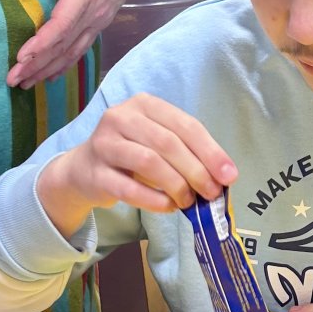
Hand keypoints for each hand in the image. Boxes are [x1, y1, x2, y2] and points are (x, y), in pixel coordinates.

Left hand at [7, 0, 149, 87]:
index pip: (62, 25)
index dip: (42, 44)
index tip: (22, 57)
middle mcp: (95, 12)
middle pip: (64, 45)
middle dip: (39, 65)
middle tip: (14, 80)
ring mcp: (100, 19)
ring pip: (73, 51)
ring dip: (49, 69)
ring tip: (26, 83)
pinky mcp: (101, 21)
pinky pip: (81, 48)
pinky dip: (65, 64)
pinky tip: (51, 75)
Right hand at [38, 93, 236, 238]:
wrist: (83, 170)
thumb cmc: (131, 153)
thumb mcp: (158, 142)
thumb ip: (188, 151)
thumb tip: (224, 175)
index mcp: (145, 104)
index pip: (185, 125)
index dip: (211, 151)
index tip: (229, 175)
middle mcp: (121, 117)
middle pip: (168, 143)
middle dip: (196, 171)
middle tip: (212, 192)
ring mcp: (104, 144)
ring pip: (149, 162)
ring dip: (176, 185)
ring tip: (188, 201)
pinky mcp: (95, 173)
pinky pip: (129, 188)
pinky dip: (154, 200)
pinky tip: (169, 206)